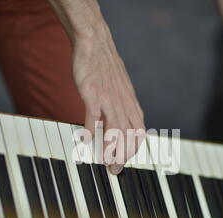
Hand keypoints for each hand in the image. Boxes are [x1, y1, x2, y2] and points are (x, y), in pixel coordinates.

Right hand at [72, 27, 145, 174]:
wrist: (96, 43)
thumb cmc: (106, 67)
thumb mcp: (121, 88)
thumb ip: (123, 106)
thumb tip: (122, 123)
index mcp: (130, 103)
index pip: (138, 131)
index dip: (134, 149)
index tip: (125, 160)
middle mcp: (122, 103)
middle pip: (129, 135)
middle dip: (124, 155)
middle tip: (115, 169)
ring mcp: (108, 98)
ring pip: (115, 128)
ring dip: (111, 148)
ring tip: (105, 162)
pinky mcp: (93, 93)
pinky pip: (92, 114)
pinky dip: (89, 129)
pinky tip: (84, 140)